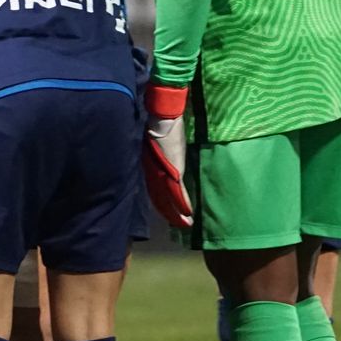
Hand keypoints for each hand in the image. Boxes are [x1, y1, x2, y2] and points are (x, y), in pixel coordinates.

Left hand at [141, 82, 193, 229]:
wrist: (162, 117)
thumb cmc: (159, 125)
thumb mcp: (156, 143)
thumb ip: (158, 153)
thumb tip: (160, 156)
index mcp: (152, 166)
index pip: (156, 188)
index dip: (162, 201)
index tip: (167, 211)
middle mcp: (157, 172)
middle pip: (161, 197)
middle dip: (169, 211)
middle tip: (178, 223)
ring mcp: (166, 172)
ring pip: (169, 197)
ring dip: (177, 211)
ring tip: (185, 223)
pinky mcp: (174, 170)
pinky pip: (178, 191)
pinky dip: (183, 203)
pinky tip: (188, 214)